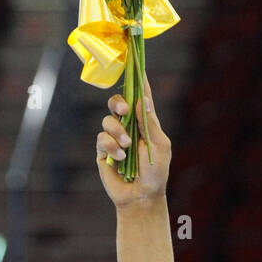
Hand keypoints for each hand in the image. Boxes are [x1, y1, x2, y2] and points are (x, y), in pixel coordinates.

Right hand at [95, 74, 170, 205]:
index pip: (141, 99)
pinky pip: (102, 139)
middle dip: (119, 103)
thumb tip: (142, 100)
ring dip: (117, 132)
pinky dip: (112, 147)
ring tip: (127, 148)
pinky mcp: (104, 150)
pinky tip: (121, 158)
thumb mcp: (159, 147)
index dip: (139, 82)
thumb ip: (150, 124)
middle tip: (124, 111)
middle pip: (117, 103)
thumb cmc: (156, 173)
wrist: (141, 196)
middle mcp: (128, 127)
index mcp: (145, 123)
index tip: (136, 65)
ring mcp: (114, 138)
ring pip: (108, 120)